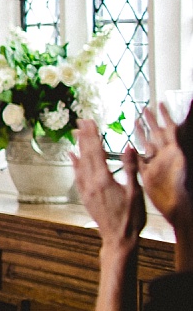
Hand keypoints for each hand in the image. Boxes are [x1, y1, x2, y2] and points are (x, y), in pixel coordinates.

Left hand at [72, 119, 145, 260]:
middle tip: (80, 121)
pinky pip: (77, 175)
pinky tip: (72, 156)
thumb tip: (128, 147)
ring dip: (79, 146)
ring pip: (80, 163)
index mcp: (103, 180)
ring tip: (76, 133)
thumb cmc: (130, 218)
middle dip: (84, 136)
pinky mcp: (85, 196)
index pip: (96, 151)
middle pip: (86, 154)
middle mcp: (91, 183)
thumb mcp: (135, 192)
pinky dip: (75, 163)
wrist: (119, 240)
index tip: (89, 121)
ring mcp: (86, 190)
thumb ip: (131, 168)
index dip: (92, 135)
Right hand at [134, 104, 192, 231]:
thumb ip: (180, 142)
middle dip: (151, 120)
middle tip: (144, 108)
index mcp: (174, 150)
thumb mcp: (182, 160)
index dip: (166, 116)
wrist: (178, 207)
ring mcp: (156, 164)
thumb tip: (178, 126)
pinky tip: (127, 145)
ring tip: (134, 121)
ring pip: (147, 144)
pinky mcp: (148, 175)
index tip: (161, 103)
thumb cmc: (183, 187)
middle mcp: (165, 156)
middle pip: (156, 133)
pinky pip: (139, 160)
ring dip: (141, 132)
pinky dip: (133, 152)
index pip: (169, 128)